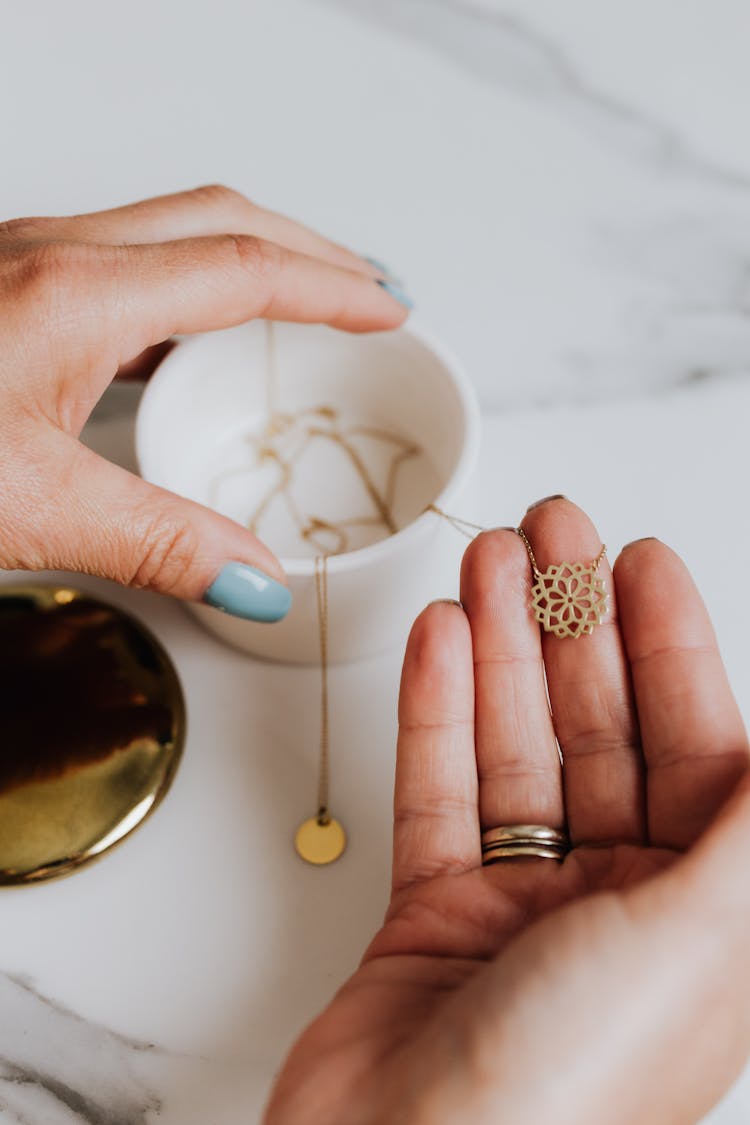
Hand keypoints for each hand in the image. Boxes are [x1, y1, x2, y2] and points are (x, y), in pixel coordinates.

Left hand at [0, 185, 407, 616]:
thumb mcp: (32, 508)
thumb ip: (156, 544)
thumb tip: (260, 581)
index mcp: (77, 293)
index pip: (244, 269)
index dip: (333, 290)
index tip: (392, 311)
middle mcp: (53, 255)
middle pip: (217, 222)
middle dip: (309, 251)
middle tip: (372, 291)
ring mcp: (25, 264)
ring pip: (169, 233)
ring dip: (250, 260)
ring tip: (304, 304)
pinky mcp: (6, 293)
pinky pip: (122, 267)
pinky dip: (186, 291)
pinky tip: (190, 338)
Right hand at [264, 498, 749, 1124]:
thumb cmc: (570, 1092)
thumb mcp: (704, 937)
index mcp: (704, 914)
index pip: (700, 745)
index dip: (669, 642)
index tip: (636, 559)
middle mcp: (623, 908)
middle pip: (600, 731)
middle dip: (572, 623)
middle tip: (546, 531)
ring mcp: (525, 909)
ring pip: (515, 749)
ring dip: (499, 649)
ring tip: (483, 563)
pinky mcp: (436, 917)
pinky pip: (440, 792)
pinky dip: (437, 712)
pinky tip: (439, 641)